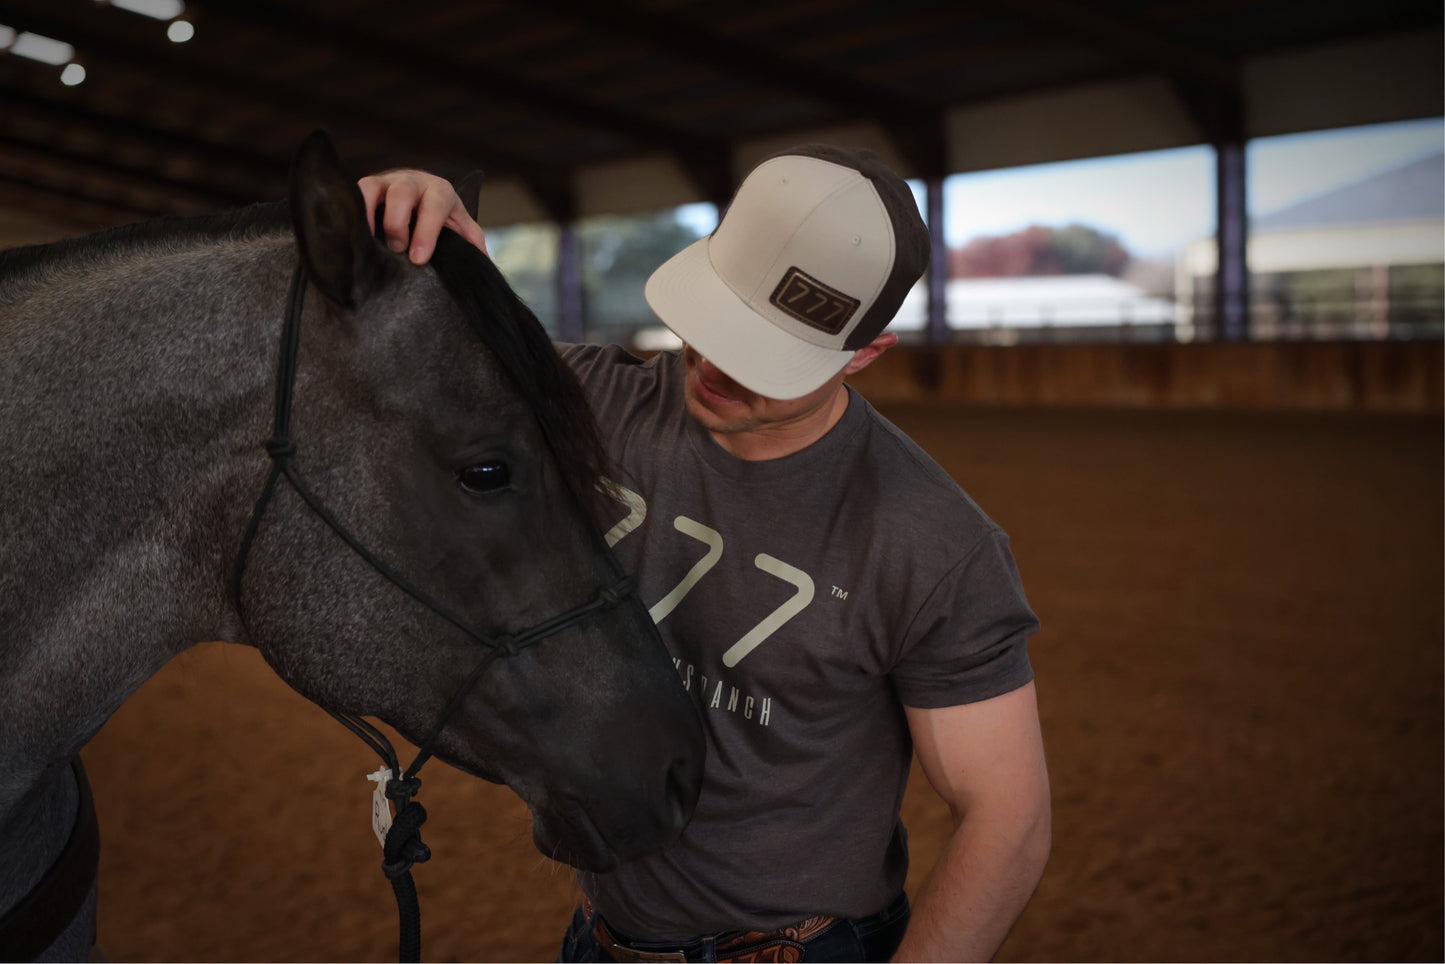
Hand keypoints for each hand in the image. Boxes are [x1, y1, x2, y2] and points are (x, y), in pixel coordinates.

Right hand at [357, 169, 488, 264]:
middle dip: (398, 223)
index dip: (426, 232)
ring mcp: (387, 181)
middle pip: (402, 193)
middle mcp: (413, 181)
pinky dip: (353, 209)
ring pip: (373, 187)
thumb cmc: (442, 219)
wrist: (421, 200)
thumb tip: (483, 262)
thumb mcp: (460, 228)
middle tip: (398, 249)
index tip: (418, 258)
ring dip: (370, 214)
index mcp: (440, 191)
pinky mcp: (367, 186)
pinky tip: (354, 232)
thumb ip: (471, 242)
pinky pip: (355, 191)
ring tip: (371, 240)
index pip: (434, 207)